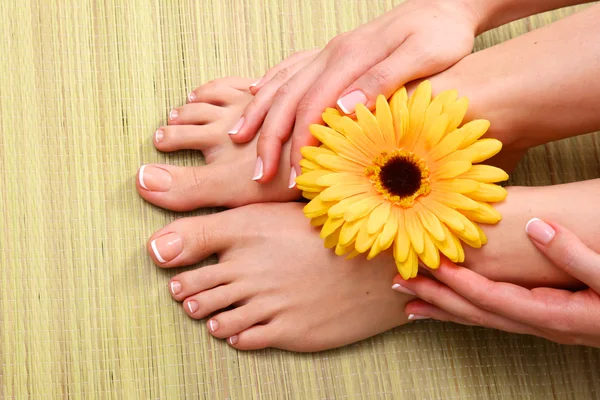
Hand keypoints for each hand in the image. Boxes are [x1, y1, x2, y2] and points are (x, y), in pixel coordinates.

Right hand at [230, 0, 480, 183]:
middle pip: (288, 99)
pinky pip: (291, 66)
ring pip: (282, 82)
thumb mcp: (423, 56)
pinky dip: (270, 82)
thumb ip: (382, 80)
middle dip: (270, 138)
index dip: (300, 144)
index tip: (294, 177)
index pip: (313, 107)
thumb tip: (342, 107)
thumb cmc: (442, 34)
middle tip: (259, 173)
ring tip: (238, 137)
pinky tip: (255, 92)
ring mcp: (329, 51)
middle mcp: (332, 54)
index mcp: (351, 58)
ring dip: (259, 112)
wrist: (446, 2)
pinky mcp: (333, 51)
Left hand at [392, 218, 599, 346]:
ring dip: (444, 307)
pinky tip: (450, 304)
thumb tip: (534, 226)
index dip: (457, 283)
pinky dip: (467, 308)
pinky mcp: (543, 318)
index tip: (428, 266)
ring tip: (410, 301)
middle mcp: (540, 324)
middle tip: (398, 285)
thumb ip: (574, 255)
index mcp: (552, 314)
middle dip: (436, 298)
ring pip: (482, 317)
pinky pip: (495, 315)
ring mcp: (541, 325)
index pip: (491, 299)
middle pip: (476, 313)